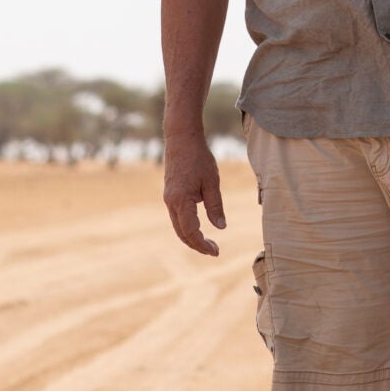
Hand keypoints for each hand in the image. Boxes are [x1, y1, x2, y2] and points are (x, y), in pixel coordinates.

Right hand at [162, 133, 226, 255]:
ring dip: (192, 237)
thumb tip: (220, 227)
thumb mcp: (212, 182)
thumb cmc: (198, 158)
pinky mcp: (170, 194)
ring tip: (208, 243)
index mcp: (181, 201)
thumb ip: (215, 206)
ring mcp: (169, 198)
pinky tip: (199, 227)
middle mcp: (171, 202)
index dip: (203, 245)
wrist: (181, 138)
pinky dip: (187, 226)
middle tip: (215, 251)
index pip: (191, 232)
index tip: (216, 252)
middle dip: (197, 245)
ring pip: (178, 226)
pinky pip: (177, 217)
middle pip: (182, 233)